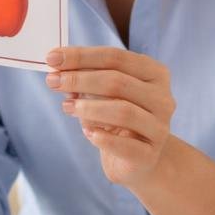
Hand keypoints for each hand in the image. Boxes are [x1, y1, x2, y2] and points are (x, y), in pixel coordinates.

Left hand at [46, 46, 175, 188]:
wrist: (138, 158)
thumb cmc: (116, 116)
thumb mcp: (102, 92)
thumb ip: (85, 77)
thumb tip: (57, 66)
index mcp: (153, 73)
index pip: (116, 57)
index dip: (82, 56)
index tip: (52, 58)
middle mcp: (162, 98)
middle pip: (118, 81)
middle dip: (80, 79)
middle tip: (52, 81)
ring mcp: (159, 127)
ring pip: (123, 111)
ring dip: (89, 107)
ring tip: (67, 106)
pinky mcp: (150, 154)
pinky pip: (125, 145)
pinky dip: (103, 138)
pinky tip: (87, 133)